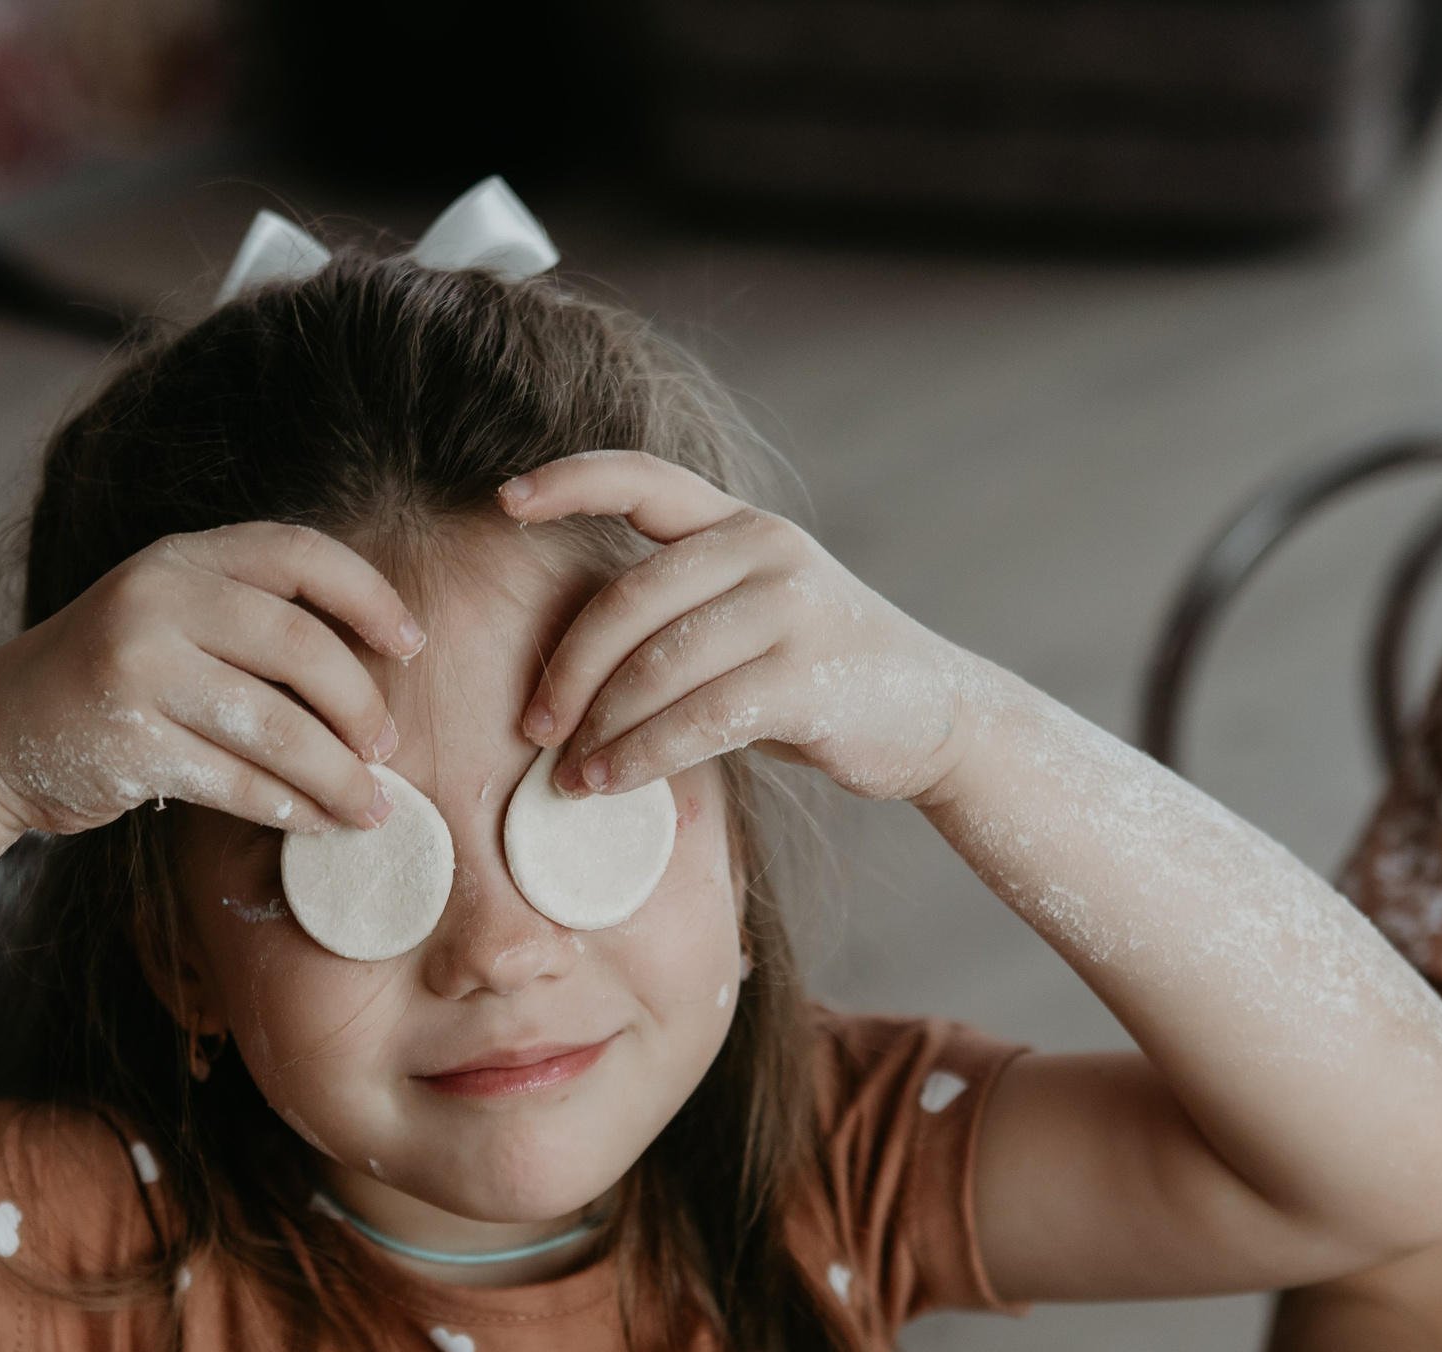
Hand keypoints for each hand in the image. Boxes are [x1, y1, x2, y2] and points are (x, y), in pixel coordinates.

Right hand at [0, 522, 423, 836]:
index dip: (369, 597)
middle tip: (386, 746)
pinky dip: (285, 808)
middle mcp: (156, 599)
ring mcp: (136, 670)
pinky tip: (312, 821)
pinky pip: (235, 782)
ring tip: (369, 803)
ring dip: (335, 774)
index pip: (300, 553)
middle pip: (300, 644)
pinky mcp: (126, 745)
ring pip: (275, 726)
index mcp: (181, 556)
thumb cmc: (111, 677)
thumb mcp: (169, 616)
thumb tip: (377, 671)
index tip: (412, 646)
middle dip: (359, 704)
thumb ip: (250, 619)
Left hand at [500, 451, 969, 803]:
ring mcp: (792, 608)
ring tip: (569, 776)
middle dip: (569, 670)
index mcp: (741, 524)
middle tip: (533, 725)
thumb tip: (564, 679)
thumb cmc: (816, 676)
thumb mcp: (751, 619)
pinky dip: (641, 756)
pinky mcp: (808, 677)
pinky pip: (697, 718)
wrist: (936, 715)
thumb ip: (676, 618)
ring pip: (657, 667)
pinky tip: (612, 783)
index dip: (571, 480)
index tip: (505, 498)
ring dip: (600, 728)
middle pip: (628, 600)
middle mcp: (765, 550)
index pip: (644, 478)